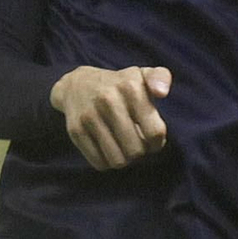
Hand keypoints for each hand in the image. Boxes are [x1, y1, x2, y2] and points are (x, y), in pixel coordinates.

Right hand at [51, 65, 171, 168]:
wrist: (77, 85)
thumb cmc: (119, 85)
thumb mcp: (141, 75)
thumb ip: (160, 78)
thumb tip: (162, 91)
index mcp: (130, 87)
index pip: (155, 132)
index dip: (158, 142)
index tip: (153, 138)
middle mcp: (109, 100)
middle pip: (136, 150)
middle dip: (140, 151)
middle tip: (137, 142)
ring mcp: (90, 116)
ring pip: (117, 160)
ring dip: (125, 159)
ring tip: (124, 147)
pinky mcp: (75, 131)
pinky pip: (99, 163)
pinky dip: (107, 162)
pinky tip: (108, 149)